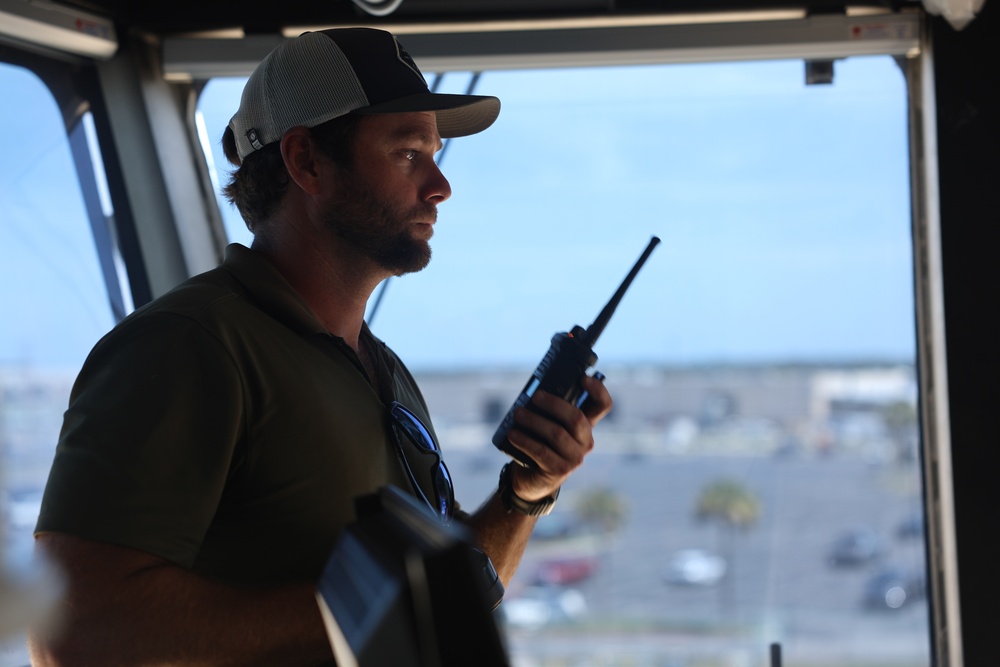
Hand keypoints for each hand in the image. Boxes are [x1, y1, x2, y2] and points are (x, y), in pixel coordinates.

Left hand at [506, 373, 612, 501]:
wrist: (533, 479)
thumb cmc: (540, 443)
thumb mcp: (549, 425)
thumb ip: (549, 410)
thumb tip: (535, 391)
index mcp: (586, 425)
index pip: (603, 405)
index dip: (598, 390)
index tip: (583, 378)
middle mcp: (585, 441)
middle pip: (576, 418)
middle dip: (554, 404)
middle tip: (535, 396)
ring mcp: (575, 458)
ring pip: (557, 434)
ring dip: (534, 421)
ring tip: (518, 414)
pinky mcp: (560, 470)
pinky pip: (542, 451)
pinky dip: (525, 440)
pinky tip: (513, 434)